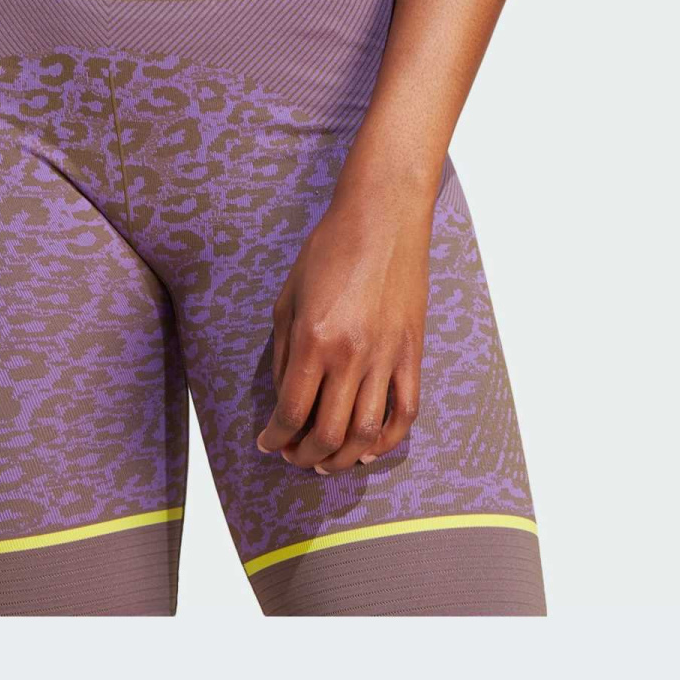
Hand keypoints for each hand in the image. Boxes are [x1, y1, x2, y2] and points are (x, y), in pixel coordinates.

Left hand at [257, 185, 431, 475]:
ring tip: (326, 461)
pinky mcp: (412, 354)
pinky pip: (405, 412)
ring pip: (368, 433)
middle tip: (293, 457)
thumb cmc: (329, 250)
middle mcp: (352, 355)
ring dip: (343, 458)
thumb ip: (284, 355)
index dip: (275, 438)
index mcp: (314, 340)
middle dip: (305, 456)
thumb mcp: (288, 298)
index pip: (291, 412)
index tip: (267, 444)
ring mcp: (387, 357)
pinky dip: (388, 441)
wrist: (382, 218)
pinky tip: (369, 449)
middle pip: (328, 433)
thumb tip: (285, 401)